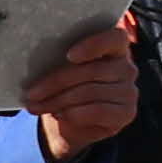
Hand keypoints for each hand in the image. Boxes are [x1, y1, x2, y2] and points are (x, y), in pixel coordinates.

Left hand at [24, 23, 141, 150]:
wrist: (74, 124)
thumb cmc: (67, 89)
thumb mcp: (63, 70)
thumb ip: (61, 59)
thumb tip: (38, 57)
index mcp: (114, 48)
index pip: (115, 38)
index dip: (93, 45)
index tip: (69, 56)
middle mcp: (127, 68)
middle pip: (92, 70)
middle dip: (56, 82)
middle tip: (32, 93)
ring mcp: (130, 91)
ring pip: (90, 92)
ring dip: (58, 101)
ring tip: (36, 106)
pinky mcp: (127, 113)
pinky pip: (98, 111)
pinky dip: (74, 113)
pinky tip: (59, 114)